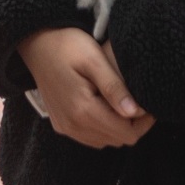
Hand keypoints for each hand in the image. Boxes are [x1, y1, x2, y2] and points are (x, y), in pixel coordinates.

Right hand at [16, 27, 152, 148]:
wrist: (36, 43)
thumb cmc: (67, 45)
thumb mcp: (94, 59)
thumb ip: (114, 87)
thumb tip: (136, 112)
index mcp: (82, 111)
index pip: (126, 133)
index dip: (143, 121)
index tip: (148, 102)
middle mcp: (73, 125)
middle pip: (117, 139)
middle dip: (132, 124)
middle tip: (136, 99)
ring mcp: (65, 127)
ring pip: (105, 140)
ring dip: (117, 126)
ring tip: (120, 101)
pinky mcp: (61, 125)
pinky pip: (90, 137)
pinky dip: (102, 127)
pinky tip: (103, 106)